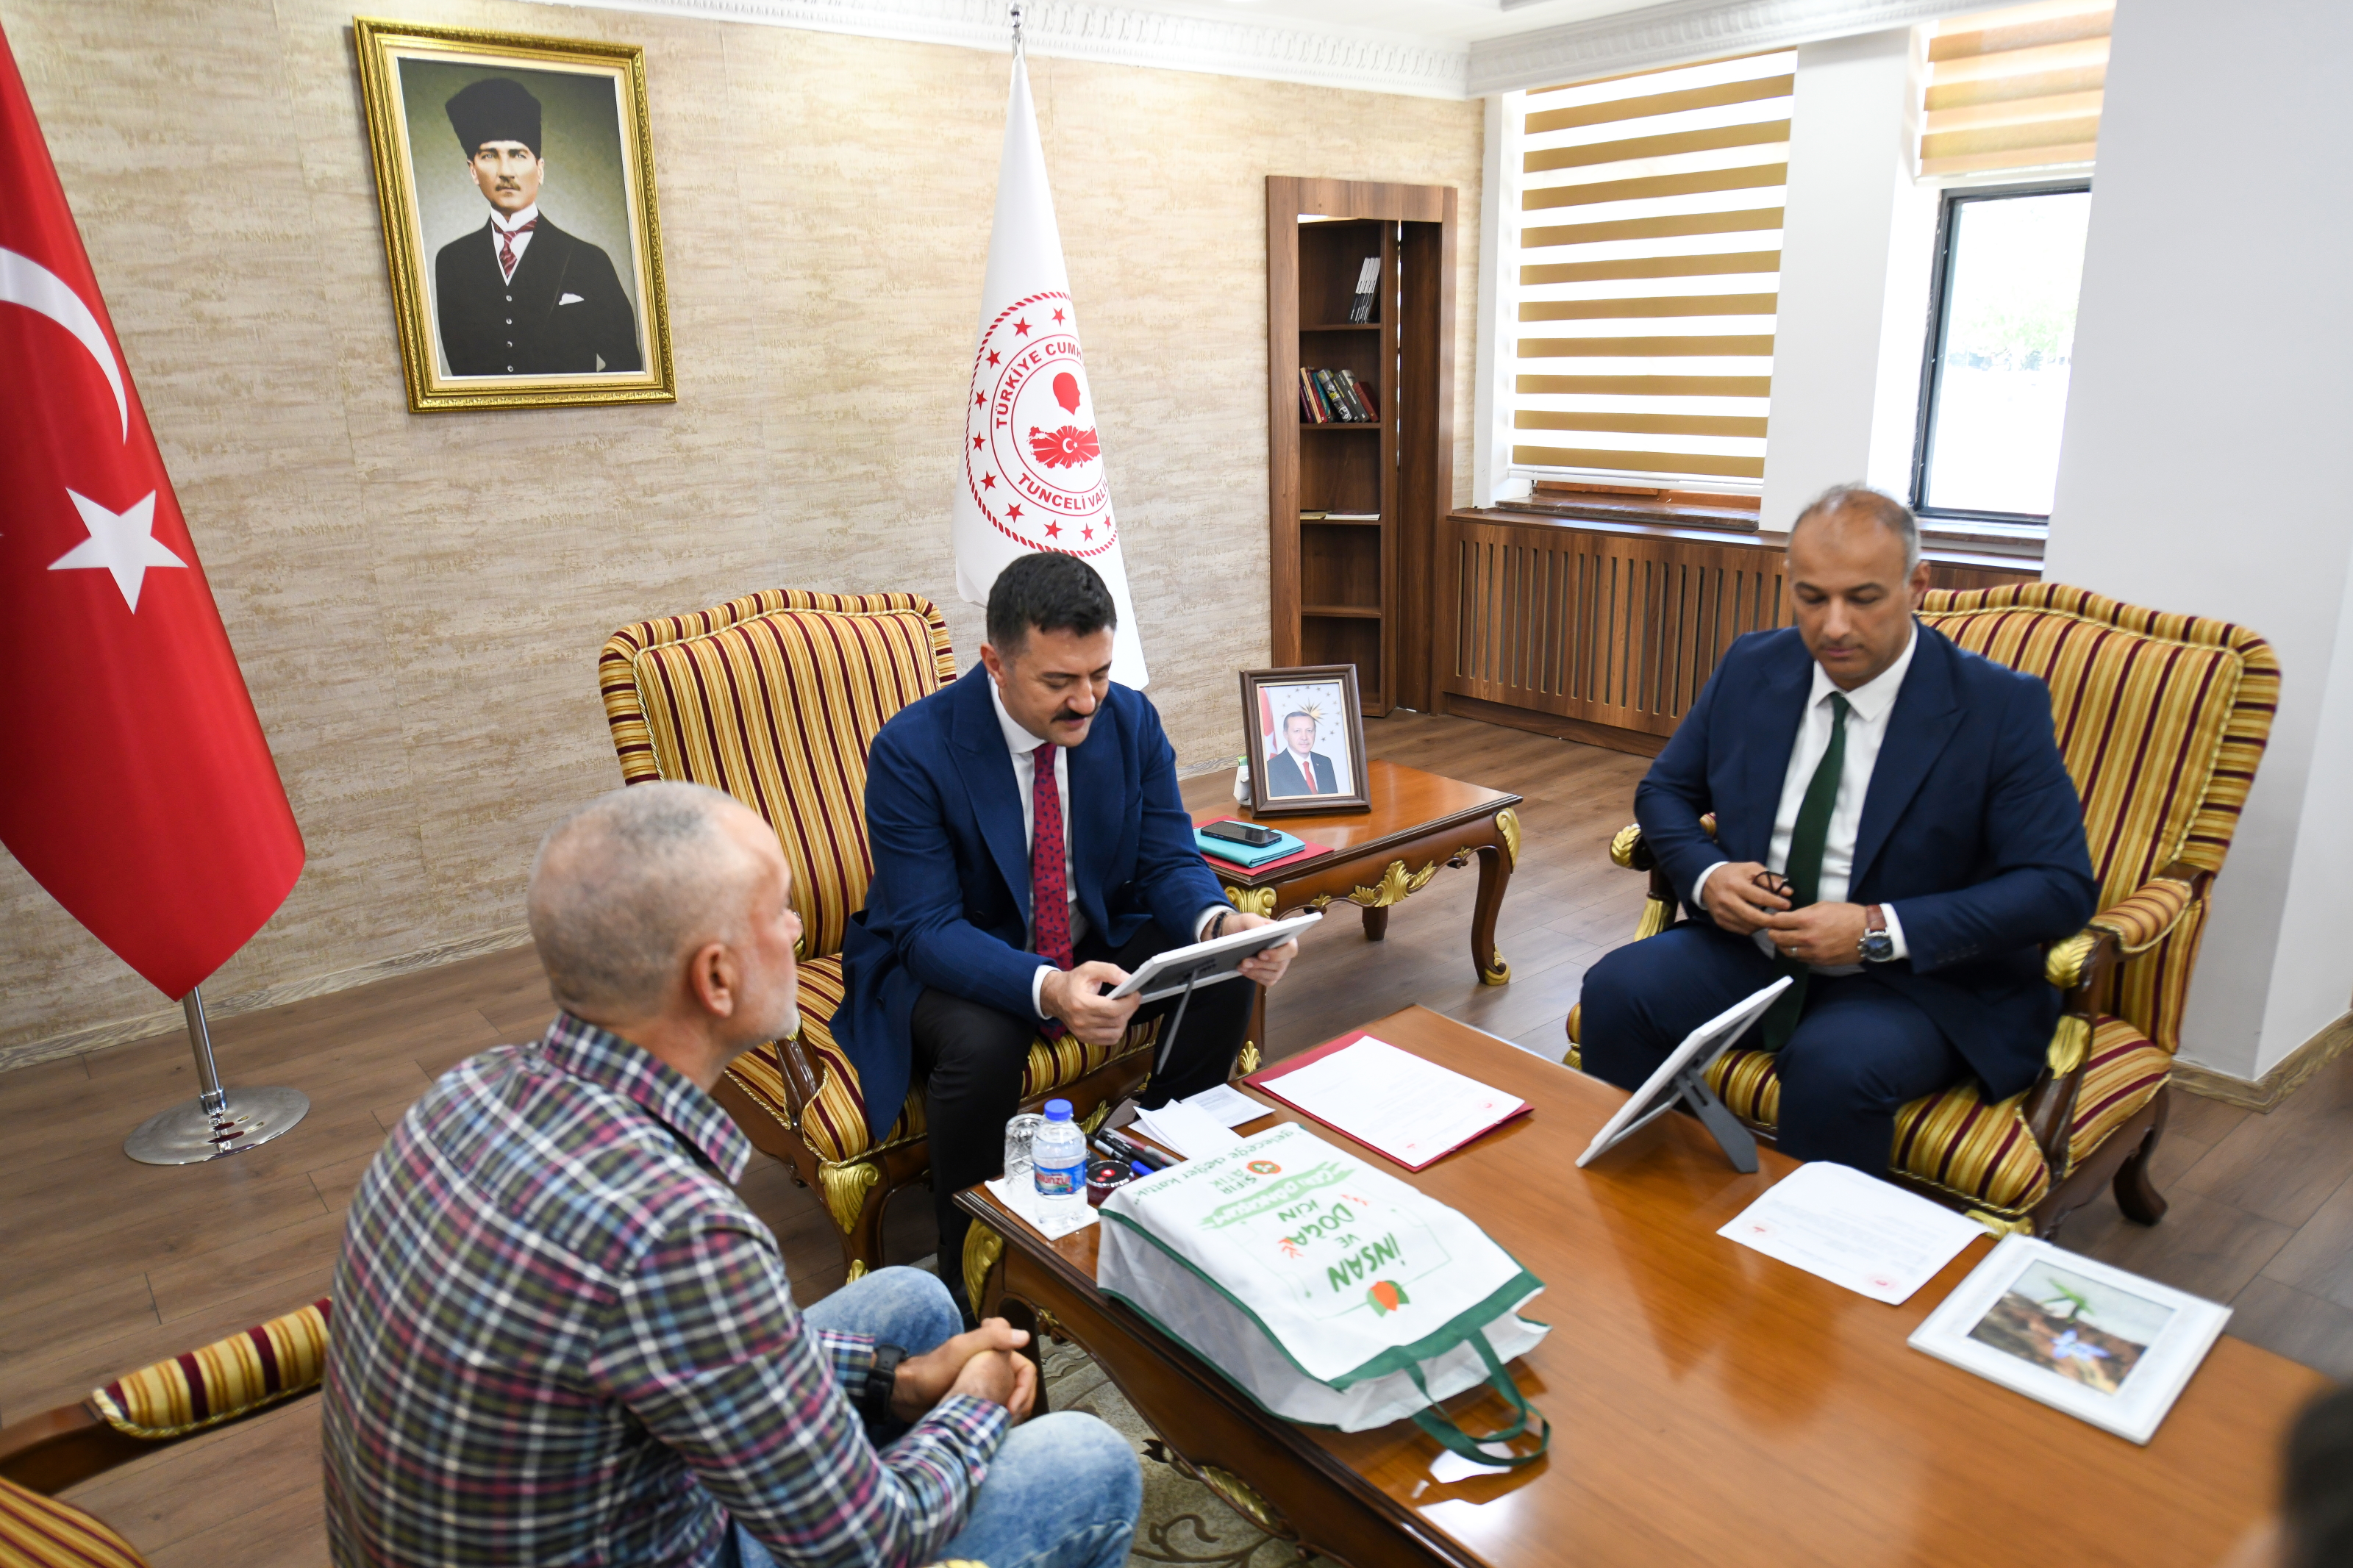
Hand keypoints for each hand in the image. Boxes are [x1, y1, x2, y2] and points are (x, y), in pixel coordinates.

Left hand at [890, 1317, 1030, 1421]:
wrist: (906, 1395)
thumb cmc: (931, 1370)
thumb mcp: (960, 1349)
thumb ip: (990, 1338)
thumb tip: (1024, 1336)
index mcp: (993, 1351)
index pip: (1026, 1368)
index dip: (1025, 1387)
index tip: (1014, 1406)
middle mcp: (993, 1367)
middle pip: (1021, 1387)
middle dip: (1021, 1404)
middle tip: (1009, 1420)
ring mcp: (986, 1385)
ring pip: (1012, 1401)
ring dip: (1013, 1414)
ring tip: (1003, 1426)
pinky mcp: (978, 1401)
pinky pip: (998, 1411)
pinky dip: (1001, 1419)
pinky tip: (995, 1427)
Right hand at [1040, 961, 1140, 1044]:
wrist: (1054, 996)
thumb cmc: (1073, 982)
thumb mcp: (1090, 968)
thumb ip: (1110, 971)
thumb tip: (1128, 980)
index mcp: (1081, 1003)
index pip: (1112, 1009)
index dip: (1129, 1002)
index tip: (1136, 993)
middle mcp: (1081, 1021)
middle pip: (1116, 1021)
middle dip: (1130, 1009)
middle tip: (1132, 999)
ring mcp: (1082, 1033)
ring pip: (1115, 1033)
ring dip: (1124, 1020)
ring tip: (1122, 1008)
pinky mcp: (1084, 1038)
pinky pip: (1109, 1040)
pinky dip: (1117, 1030)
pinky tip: (1115, 1019)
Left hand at [1224, 911, 1298, 986]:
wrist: (1233, 934)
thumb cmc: (1245, 924)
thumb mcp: (1248, 918)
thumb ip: (1255, 922)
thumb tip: (1261, 931)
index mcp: (1285, 937)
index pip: (1291, 949)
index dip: (1278, 954)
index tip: (1261, 954)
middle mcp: (1284, 953)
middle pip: (1281, 964)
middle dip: (1261, 964)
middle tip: (1244, 961)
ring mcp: (1279, 965)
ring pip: (1273, 975)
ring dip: (1256, 972)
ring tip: (1241, 965)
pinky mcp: (1271, 975)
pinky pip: (1267, 981)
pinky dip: (1254, 977)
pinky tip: (1243, 970)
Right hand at [1700, 861, 1789, 934]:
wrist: (1707, 880)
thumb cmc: (1733, 873)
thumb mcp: (1751, 869)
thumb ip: (1769, 880)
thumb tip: (1787, 892)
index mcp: (1735, 885)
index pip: (1760, 897)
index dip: (1776, 902)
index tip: (1788, 904)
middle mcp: (1727, 900)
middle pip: (1754, 917)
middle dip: (1771, 920)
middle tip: (1782, 919)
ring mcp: (1722, 913)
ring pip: (1748, 926)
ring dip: (1762, 925)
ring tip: (1771, 920)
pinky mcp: (1720, 921)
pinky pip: (1741, 930)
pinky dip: (1752, 928)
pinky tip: (1757, 922)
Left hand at [1763, 902, 1867, 965]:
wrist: (1869, 932)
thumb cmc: (1848, 915)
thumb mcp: (1824, 906)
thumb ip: (1804, 912)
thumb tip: (1789, 916)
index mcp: (1807, 920)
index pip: (1778, 921)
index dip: (1773, 919)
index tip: (1773, 918)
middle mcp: (1806, 938)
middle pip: (1777, 938)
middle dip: (1773, 933)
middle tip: (1773, 930)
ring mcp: (1813, 952)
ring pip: (1787, 951)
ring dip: (1783, 945)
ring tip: (1785, 939)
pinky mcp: (1820, 961)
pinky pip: (1800, 958)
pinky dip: (1796, 953)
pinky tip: (1799, 947)